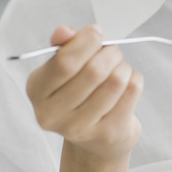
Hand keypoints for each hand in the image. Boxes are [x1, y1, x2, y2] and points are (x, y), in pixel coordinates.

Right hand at [26, 24, 142, 160]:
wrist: (96, 139)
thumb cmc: (80, 94)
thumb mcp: (64, 68)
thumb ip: (64, 46)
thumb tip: (64, 31)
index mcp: (37, 90)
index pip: (64, 62)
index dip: (85, 42)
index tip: (96, 32)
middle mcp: (52, 114)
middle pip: (94, 71)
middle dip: (110, 53)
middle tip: (112, 52)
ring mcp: (80, 128)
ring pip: (116, 80)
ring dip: (123, 66)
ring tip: (119, 69)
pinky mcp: (108, 133)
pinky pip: (132, 91)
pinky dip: (134, 79)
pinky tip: (126, 85)